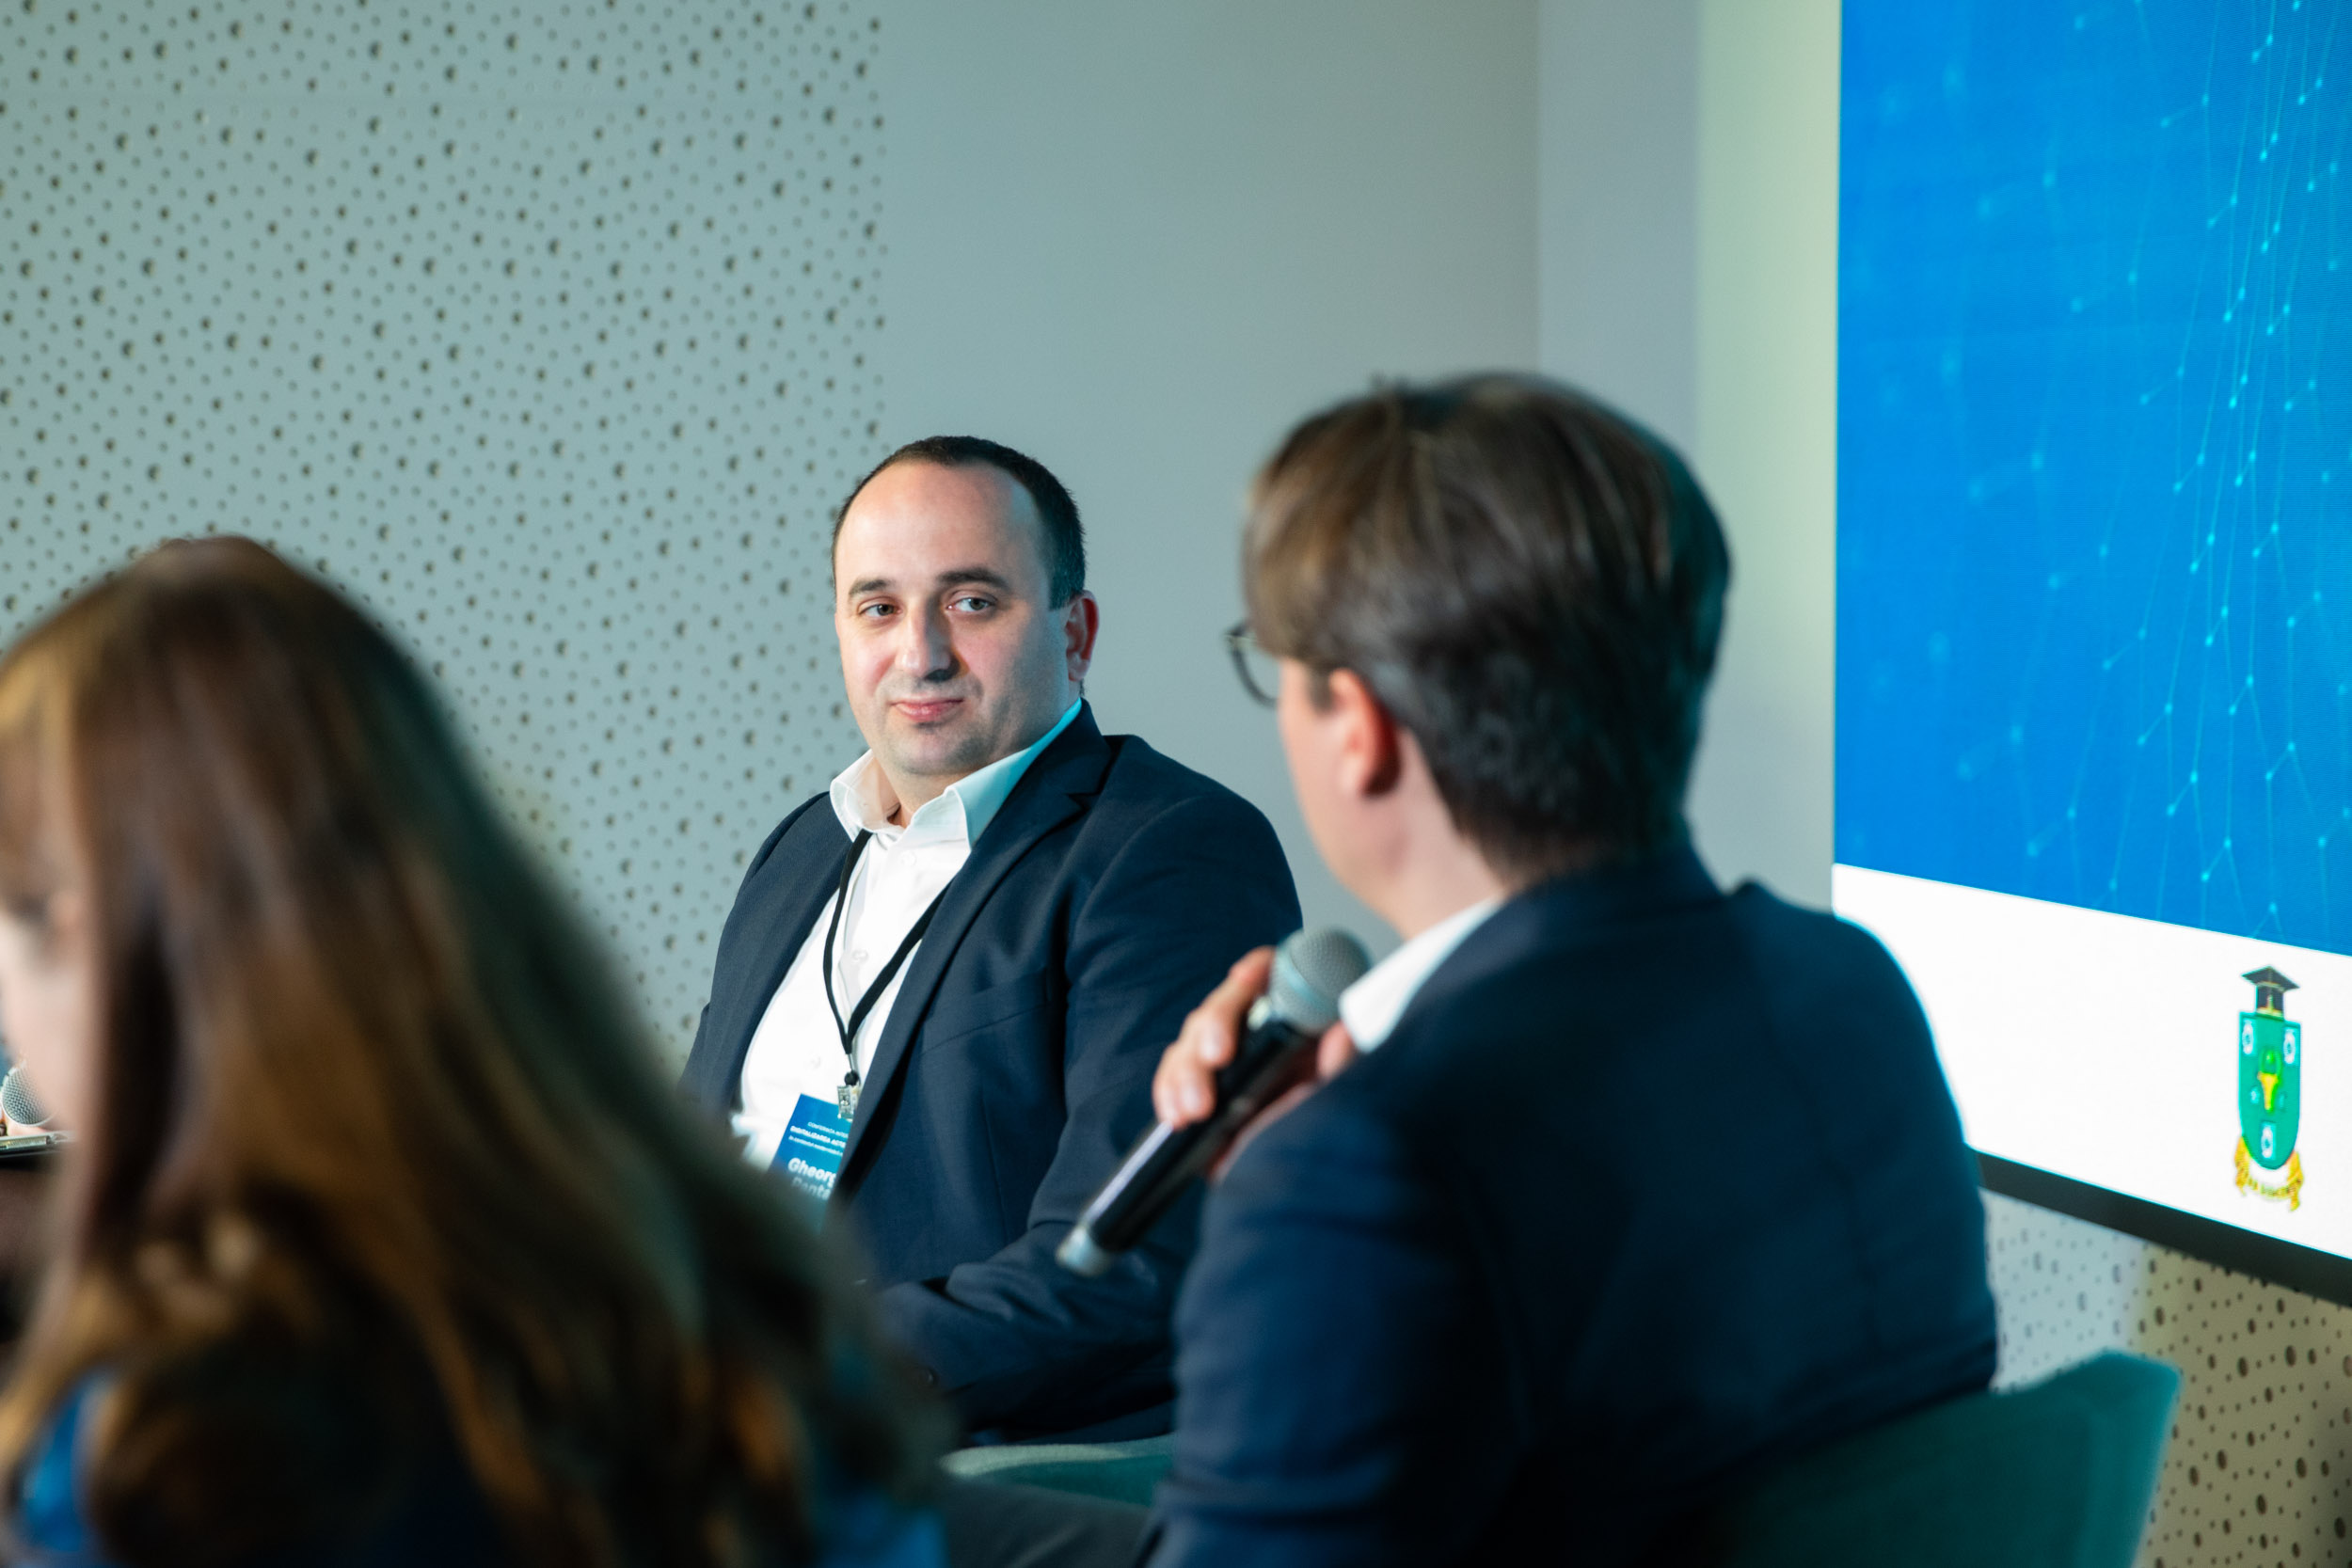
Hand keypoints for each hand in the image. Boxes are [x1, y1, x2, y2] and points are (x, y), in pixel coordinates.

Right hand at [1152, 948, 1357, 1177]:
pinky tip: (1175, 1115)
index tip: (1245, 979)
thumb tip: (1344, 1034)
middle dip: (1213, 1028)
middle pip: (1221, 1006)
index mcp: (1287, 1012)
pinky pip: (1173, 1076)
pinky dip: (1169, 1093)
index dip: (1255, 970)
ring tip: (1195, 1109)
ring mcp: (1220, 1054)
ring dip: (1186, 1072)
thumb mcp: (1340, 1084)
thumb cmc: (1327, 1106)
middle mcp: (1250, 1025)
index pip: (1268, 971)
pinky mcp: (1198, 1085)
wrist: (1313, 1158)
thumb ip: (1342, 1059)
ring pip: (1191, 1042)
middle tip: (1217, 1058)